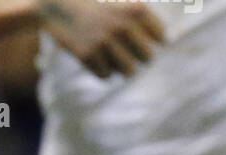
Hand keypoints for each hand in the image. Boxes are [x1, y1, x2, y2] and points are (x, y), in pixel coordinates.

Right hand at [37, 0, 165, 79]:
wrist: (59, 6)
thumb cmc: (95, 5)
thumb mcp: (121, 3)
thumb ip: (141, 19)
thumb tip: (165, 42)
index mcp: (135, 10)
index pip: (161, 36)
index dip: (155, 40)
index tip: (150, 41)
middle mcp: (122, 26)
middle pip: (147, 58)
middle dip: (140, 57)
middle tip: (129, 51)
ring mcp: (104, 43)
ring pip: (128, 71)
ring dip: (122, 67)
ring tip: (113, 56)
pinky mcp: (87, 56)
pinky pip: (106, 76)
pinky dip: (103, 70)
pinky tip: (96, 58)